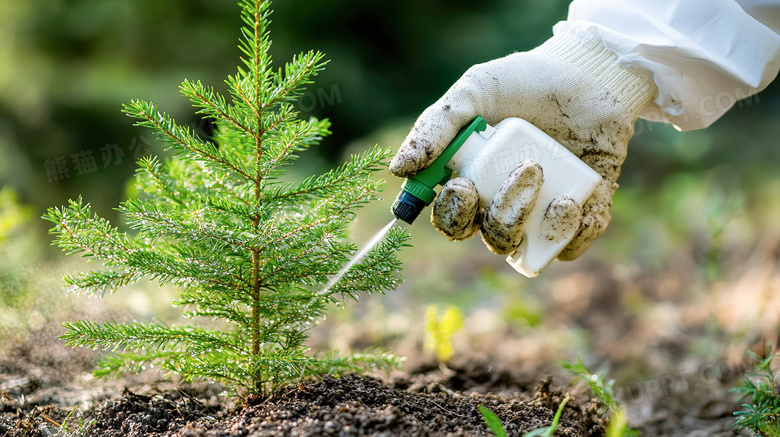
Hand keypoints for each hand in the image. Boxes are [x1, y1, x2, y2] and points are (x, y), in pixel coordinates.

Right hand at [389, 33, 654, 258]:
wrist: (589, 72)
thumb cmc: (524, 81)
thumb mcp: (475, 92)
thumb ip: (436, 126)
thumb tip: (399, 169)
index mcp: (473, 181)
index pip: (452, 219)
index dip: (452, 214)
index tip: (463, 186)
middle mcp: (505, 203)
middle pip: (490, 237)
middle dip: (501, 214)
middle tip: (523, 169)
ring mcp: (543, 212)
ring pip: (525, 246)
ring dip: (531, 219)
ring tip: (543, 172)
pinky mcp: (583, 213)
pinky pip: (572, 245)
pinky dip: (569, 233)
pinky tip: (571, 201)